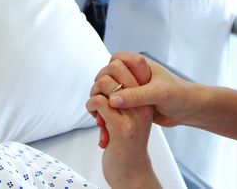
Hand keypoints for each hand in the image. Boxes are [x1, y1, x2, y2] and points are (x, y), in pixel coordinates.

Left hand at [85, 64, 160, 188]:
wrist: (132, 172)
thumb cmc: (126, 142)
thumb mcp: (130, 115)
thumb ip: (124, 97)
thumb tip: (106, 75)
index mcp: (146, 98)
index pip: (127, 64)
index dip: (109, 71)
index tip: (105, 88)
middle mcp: (143, 104)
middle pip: (115, 68)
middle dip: (99, 80)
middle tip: (98, 97)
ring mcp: (133, 115)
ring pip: (105, 83)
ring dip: (93, 93)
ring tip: (95, 109)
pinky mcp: (121, 128)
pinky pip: (99, 102)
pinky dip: (90, 105)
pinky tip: (94, 116)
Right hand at [89, 52, 193, 128]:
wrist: (191, 111)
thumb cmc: (180, 96)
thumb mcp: (157, 94)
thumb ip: (136, 96)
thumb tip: (112, 99)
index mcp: (140, 65)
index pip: (116, 59)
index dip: (109, 70)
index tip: (107, 84)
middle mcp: (134, 75)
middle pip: (109, 76)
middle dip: (102, 88)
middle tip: (100, 102)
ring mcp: (133, 89)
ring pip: (110, 92)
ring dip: (103, 102)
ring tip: (100, 117)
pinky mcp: (133, 103)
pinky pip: (117, 106)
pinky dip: (110, 113)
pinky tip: (107, 125)